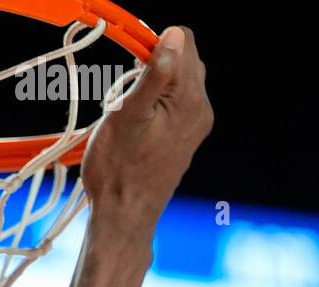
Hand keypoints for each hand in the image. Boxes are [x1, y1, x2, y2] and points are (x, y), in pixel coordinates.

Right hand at [81, 26, 212, 236]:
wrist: (124, 218)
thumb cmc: (117, 171)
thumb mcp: (127, 116)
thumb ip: (154, 74)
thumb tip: (174, 35)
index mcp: (190, 99)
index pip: (183, 41)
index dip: (152, 47)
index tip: (131, 75)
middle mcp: (201, 109)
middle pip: (183, 60)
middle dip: (151, 70)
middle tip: (126, 102)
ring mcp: (197, 125)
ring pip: (177, 83)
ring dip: (151, 90)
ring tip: (130, 121)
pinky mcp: (187, 138)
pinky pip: (175, 105)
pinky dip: (155, 107)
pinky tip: (138, 132)